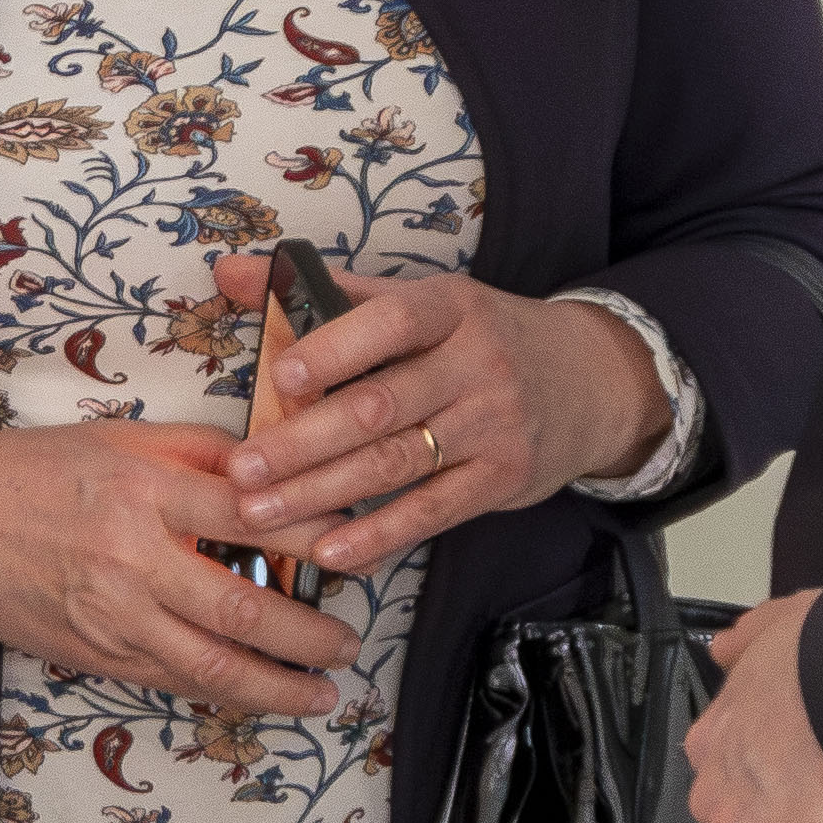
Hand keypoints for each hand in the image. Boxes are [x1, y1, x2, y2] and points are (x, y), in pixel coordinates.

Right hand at [0, 418, 358, 708]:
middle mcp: (134, 560)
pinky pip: (174, 684)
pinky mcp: (96, 656)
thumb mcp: (121, 439)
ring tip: (322, 693)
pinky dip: (225, 697)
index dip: (317, 533)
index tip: (357, 543)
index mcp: (146, 491)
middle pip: (245, 609)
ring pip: (213, 667)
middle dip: (310, 635)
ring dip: (279, 687)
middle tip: (349, 640)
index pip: (255, 515)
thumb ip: (200, 453)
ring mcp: (114, 618)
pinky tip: (260, 698)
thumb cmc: (37, 472)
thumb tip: (275, 470)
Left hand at [219, 260, 670, 580]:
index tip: (281, 376)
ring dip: (322, 492)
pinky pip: (433, 511)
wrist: (591, 381)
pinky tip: (331, 551)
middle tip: (243, 469)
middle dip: (304, 442)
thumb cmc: (479, 338)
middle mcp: (477, 363)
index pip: (390, 322)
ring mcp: (494, 424)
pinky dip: (379, 535)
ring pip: (396, 462)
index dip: (336, 349)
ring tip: (260, 512)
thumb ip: (328, 292)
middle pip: (380, 406)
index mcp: (450, 307)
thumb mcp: (425, 302)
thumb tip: (230, 272)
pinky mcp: (503, 478)